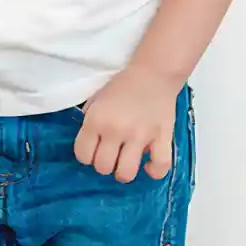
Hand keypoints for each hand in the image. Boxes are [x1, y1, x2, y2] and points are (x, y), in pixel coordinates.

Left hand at [74, 65, 179, 183]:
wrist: (154, 72)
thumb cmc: (123, 84)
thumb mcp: (97, 97)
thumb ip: (90, 119)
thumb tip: (89, 142)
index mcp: (97, 119)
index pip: (82, 155)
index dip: (87, 155)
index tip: (94, 148)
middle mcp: (116, 130)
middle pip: (103, 168)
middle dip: (105, 164)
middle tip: (111, 153)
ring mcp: (140, 136)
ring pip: (126, 174)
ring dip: (124, 171)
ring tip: (126, 160)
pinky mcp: (162, 139)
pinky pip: (159, 168)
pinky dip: (154, 171)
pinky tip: (148, 164)